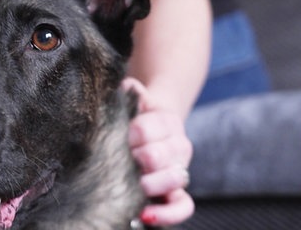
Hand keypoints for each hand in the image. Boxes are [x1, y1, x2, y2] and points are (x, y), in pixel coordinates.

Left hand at [123, 78, 193, 225]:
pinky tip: (145, 215)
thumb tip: (127, 87)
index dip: (131, 133)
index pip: (147, 128)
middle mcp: (178, 146)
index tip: (118, 136)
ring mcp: (178, 171)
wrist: (155, 126)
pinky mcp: (176, 193)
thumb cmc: (137, 115)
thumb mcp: (135, 101)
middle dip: (137, 159)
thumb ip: (132, 93)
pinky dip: (166, 214)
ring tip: (132, 185)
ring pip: (176, 179)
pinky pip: (182, 207)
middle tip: (121, 160)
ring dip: (150, 184)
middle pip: (159, 155)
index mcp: (166, 121)